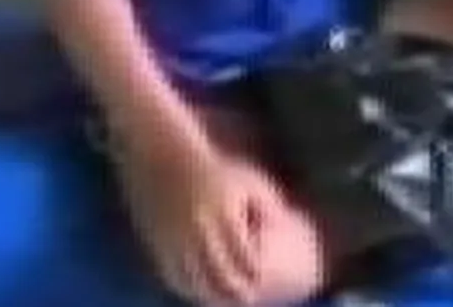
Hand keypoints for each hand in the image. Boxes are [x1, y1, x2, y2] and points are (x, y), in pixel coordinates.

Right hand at [147, 155, 278, 306]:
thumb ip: (270, 208)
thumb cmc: (216, 171)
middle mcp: (199, 231)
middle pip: (221, 277)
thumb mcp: (249, 181)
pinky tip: (202, 293)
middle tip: (249, 299)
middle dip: (237, 294)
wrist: (168, 160)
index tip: (262, 284)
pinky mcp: (160, 245)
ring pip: (197, 283)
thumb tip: (292, 232)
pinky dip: (190, 289)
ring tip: (228, 301)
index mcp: (224, 216)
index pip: (244, 258)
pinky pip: (176, 277)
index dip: (254, 275)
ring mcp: (176, 241)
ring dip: (213, 296)